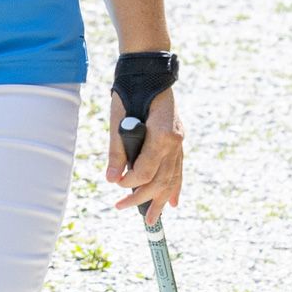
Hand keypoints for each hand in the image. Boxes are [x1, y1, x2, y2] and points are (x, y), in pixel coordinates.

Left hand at [106, 86, 186, 219]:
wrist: (148, 72)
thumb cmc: (130, 93)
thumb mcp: (118, 120)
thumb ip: (117, 151)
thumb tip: (112, 179)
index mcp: (162, 135)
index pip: (145, 171)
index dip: (129, 183)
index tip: (116, 188)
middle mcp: (175, 141)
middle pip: (160, 180)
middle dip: (142, 198)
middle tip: (122, 209)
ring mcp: (179, 141)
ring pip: (172, 178)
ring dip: (161, 200)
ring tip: (152, 219)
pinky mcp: (179, 140)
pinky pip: (178, 169)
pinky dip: (176, 186)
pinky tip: (174, 202)